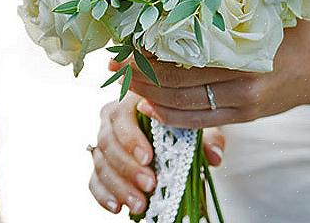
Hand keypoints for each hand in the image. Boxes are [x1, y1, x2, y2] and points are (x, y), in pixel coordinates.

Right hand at [89, 92, 225, 214]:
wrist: (175, 128)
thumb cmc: (182, 121)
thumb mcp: (197, 123)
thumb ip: (208, 137)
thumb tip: (214, 155)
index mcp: (131, 100)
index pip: (121, 115)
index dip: (131, 138)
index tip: (148, 158)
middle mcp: (112, 118)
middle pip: (108, 141)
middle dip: (128, 167)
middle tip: (149, 185)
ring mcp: (104, 141)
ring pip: (100, 163)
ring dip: (119, 186)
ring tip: (140, 204)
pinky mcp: (101, 164)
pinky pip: (94, 180)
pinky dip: (103, 195)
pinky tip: (118, 207)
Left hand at [123, 21, 309, 128]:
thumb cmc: (288, 29)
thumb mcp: (258, 12)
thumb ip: (221, 12)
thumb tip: (171, 0)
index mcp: (242, 52)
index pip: (182, 59)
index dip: (147, 56)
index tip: (123, 45)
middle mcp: (242, 83)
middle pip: (176, 85)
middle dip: (140, 75)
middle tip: (114, 63)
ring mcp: (243, 104)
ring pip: (183, 107)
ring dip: (149, 96)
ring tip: (126, 83)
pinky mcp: (244, 117)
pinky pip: (198, 122)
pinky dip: (170, 116)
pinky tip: (150, 106)